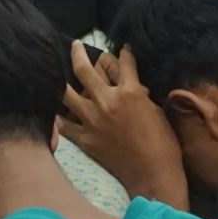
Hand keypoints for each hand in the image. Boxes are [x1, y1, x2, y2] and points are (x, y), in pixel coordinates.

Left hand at [62, 44, 185, 206]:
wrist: (152, 173)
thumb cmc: (163, 143)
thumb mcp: (156, 111)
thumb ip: (140, 96)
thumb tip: (133, 88)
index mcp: (130, 92)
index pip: (123, 62)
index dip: (123, 53)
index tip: (121, 49)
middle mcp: (107, 101)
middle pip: (85, 70)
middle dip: (78, 53)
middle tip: (75, 45)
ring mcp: (92, 120)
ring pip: (66, 94)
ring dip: (62, 81)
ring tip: (57, 74)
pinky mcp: (85, 139)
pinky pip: (64, 125)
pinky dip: (58, 117)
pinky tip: (54, 110)